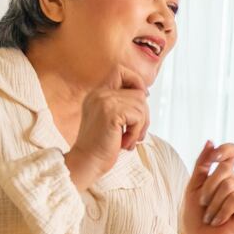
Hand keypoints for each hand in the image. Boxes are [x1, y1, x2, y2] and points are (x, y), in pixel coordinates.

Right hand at [67, 71, 148, 190]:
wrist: (87, 162)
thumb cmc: (102, 146)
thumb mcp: (112, 120)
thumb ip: (123, 104)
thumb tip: (145, 94)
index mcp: (97, 94)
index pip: (121, 71)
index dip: (136, 81)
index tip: (141, 100)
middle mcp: (99, 94)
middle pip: (138, 91)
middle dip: (144, 114)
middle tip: (136, 133)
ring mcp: (104, 102)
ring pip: (141, 104)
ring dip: (141, 126)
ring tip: (128, 140)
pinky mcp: (110, 113)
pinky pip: (138, 116)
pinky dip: (137, 132)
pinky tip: (125, 143)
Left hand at [181, 141, 233, 233]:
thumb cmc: (196, 217)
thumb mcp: (193, 186)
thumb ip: (202, 164)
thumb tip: (211, 141)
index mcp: (223, 174)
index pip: (231, 151)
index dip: (224, 150)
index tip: (213, 158)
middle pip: (225, 169)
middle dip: (208, 188)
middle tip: (203, 204)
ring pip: (228, 185)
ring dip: (213, 204)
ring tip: (210, 216)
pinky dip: (222, 211)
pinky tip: (219, 221)